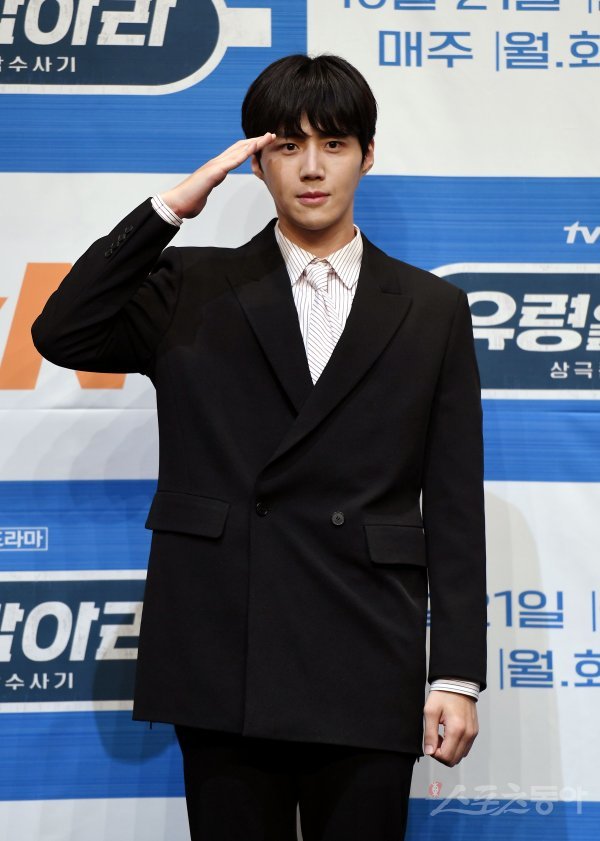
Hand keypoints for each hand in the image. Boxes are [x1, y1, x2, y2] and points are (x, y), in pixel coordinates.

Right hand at [160, 132, 276, 218]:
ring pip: (239, 150)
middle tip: (270, 135)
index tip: (263, 144)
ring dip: (255, 143)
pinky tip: (254, 147)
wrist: (177, 203)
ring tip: (268, 137)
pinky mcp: (214, 173)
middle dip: (256, 141)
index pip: (236, 153)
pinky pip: (232, 161)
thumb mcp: (205, 190)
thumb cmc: (190, 199)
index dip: (250, 147)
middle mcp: (216, 163)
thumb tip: (211, 184)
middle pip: (240, 147)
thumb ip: (210, 184)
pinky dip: (244, 153)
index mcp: (216, 168)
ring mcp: (215, 166)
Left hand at [423, 691, 478, 766]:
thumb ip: (429, 734)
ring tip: (441, 735)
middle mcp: (468, 734)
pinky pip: (465, 748)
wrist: (457, 683)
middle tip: (435, 739)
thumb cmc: (443, 694)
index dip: (435, 754)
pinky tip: (449, 734)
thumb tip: (429, 752)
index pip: (446, 757)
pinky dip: (456, 746)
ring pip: (460, 756)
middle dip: (441, 754)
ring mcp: (473, 733)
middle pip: (454, 760)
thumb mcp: (430, 711)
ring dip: (449, 751)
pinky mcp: (474, 732)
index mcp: (457, 729)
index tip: (430, 742)